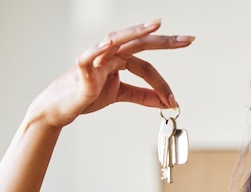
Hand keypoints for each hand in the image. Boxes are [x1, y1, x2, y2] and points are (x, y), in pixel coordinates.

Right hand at [29, 19, 193, 127]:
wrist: (62, 107)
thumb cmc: (88, 95)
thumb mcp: (120, 95)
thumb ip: (142, 96)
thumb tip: (165, 101)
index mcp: (119, 59)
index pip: (147, 68)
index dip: (162, 85)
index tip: (174, 101)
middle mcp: (110, 53)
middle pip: (140, 44)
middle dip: (165, 41)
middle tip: (188, 39)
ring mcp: (96, 58)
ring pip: (117, 40)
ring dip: (136, 32)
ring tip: (155, 26)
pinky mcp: (81, 69)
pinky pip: (89, 56)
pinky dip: (97, 49)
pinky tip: (108, 43)